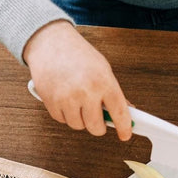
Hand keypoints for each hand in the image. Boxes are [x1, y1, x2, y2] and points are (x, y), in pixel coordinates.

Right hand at [23, 20, 131, 140]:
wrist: (50, 42)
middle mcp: (85, 91)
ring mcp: (67, 98)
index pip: (119, 112)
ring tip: (78, 101)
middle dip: (98, 126)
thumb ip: (112, 92)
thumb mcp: (102, 69)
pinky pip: (63, 120)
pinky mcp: (51, 103)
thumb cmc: (78, 55)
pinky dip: (65, 114)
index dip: (124, 127)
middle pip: (96, 128)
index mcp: (103, 81)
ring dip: (80, 119)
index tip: (125, 134)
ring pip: (79, 126)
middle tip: (97, 117)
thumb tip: (126, 110)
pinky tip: (65, 98)